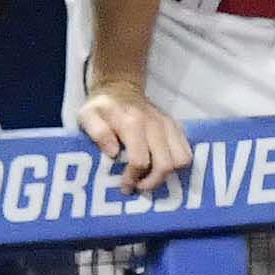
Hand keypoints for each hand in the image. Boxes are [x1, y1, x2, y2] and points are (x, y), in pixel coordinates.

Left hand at [74, 80, 191, 192]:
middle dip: (152, 182)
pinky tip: (161, 166)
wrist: (120, 88)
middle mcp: (155, 124)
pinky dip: (178, 164)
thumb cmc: (102, 108)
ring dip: (169, 174)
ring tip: (151, 176)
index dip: (133, 179)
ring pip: (182, 159)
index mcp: (132, 123)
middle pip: (165, 164)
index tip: (125, 186)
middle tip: (139, 186)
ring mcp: (168, 125)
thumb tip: (113, 152)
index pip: (140, 161)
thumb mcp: (87, 115)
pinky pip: (187, 151)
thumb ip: (97, 132)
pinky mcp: (176, 126)